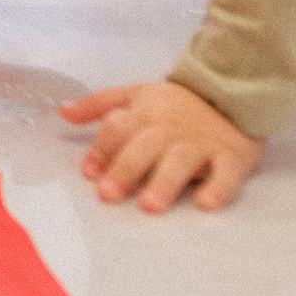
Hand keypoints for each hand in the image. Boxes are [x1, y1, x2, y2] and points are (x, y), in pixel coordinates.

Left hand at [63, 79, 264, 210]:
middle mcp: (170, 128)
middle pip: (145, 146)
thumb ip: (98, 104)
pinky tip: (206, 203)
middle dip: (125, 169)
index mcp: (145, 113)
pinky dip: (219, 188)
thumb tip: (64, 111)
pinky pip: (227, 173)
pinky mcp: (231, 156)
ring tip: (150, 205)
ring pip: (181, 161)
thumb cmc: (176, 103)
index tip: (89, 172)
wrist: (231, 90)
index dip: (102, 149)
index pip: (118, 128)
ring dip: (165, 182)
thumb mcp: (136, 95)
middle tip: (109, 194)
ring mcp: (201, 143)